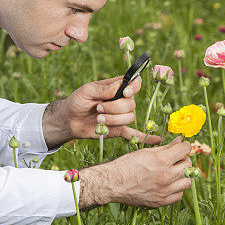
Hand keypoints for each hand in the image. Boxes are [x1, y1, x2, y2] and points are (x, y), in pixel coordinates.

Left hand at [42, 75, 158, 148]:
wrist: (69, 120)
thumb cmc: (77, 101)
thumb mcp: (87, 91)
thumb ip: (104, 89)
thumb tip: (120, 87)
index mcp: (116, 88)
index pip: (135, 83)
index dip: (134, 87)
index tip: (125, 92)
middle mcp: (122, 101)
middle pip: (131, 104)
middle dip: (114, 107)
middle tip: (98, 108)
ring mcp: (121, 116)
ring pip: (129, 118)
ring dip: (113, 119)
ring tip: (99, 119)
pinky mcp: (118, 130)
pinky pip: (134, 134)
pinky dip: (144, 137)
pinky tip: (156, 140)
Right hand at [78, 136, 191, 209]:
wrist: (113, 183)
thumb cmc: (126, 165)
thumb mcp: (146, 151)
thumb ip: (165, 147)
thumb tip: (178, 142)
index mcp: (162, 161)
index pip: (184, 150)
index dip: (185, 145)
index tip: (183, 145)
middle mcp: (166, 176)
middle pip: (188, 165)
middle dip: (185, 159)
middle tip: (178, 157)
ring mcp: (164, 191)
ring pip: (187, 182)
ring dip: (183, 175)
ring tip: (176, 171)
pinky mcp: (160, 202)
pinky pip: (178, 195)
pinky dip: (177, 189)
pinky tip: (170, 184)